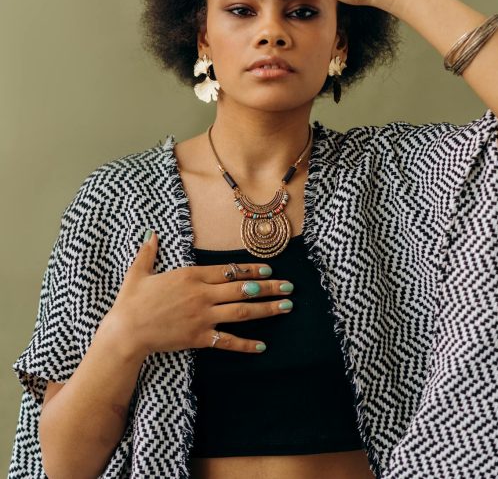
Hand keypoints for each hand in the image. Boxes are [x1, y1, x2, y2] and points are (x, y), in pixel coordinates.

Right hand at [106, 231, 294, 357]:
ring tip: (286, 306)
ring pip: (241, 311)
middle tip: (289, 286)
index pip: (228, 270)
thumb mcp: (139, 272)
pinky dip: (246, 344)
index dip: (250, 268)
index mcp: (191, 275)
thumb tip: (151, 234)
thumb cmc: (132, 301)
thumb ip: (149, 252)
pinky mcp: (199, 337)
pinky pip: (228, 340)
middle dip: (268, 286)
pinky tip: (263, 345)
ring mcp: (202, 316)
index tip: (268, 268)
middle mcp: (202, 294)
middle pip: (242, 288)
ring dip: (266, 308)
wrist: (126, 331)